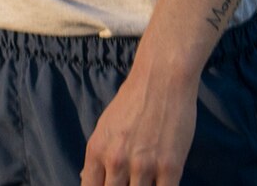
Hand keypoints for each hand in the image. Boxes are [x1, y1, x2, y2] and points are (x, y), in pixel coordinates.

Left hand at [81, 64, 197, 185]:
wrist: (161, 80)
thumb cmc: (132, 102)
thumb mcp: (104, 127)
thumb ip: (97, 156)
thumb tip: (86, 179)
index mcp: (96, 150)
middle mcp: (116, 161)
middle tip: (129, 183)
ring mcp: (144, 166)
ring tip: (145, 181)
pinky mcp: (170, 167)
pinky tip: (161, 184)